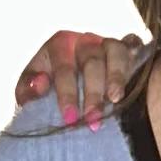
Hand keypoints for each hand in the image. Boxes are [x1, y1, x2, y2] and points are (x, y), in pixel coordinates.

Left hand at [12, 27, 142, 124]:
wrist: (63, 88)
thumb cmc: (45, 89)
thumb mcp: (28, 90)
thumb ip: (28, 89)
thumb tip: (40, 83)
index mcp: (58, 45)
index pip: (64, 69)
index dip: (67, 94)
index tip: (70, 117)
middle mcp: (83, 41)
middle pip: (91, 62)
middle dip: (92, 93)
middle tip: (92, 119)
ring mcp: (105, 43)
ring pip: (114, 54)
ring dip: (116, 77)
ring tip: (115, 100)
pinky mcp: (124, 49)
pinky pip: (132, 49)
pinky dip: (132, 62)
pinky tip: (133, 80)